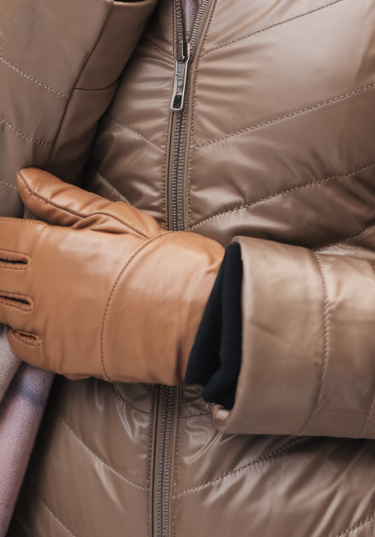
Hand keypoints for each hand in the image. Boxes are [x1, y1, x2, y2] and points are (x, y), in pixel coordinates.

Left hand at [0, 170, 223, 383]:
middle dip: (1, 262)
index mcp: (48, 248)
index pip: (0, 237)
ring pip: (1, 309)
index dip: (1, 231)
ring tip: (29, 284)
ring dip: (8, 295)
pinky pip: (19, 345)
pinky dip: (19, 331)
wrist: (193, 315)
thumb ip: (63, 200)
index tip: (9, 231)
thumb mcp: (115, 218)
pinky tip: (36, 320)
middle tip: (20, 256)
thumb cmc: (160, 260)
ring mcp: (44, 326)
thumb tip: (25, 178)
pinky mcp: (58, 358)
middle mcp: (37, 288)